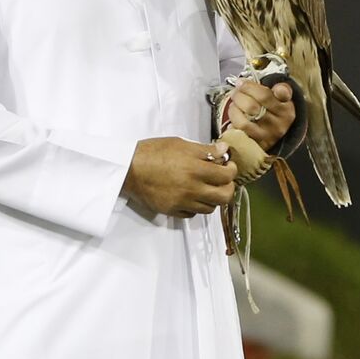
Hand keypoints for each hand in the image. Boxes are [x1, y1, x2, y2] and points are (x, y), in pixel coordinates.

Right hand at [122, 137, 237, 217]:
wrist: (127, 168)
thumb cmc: (153, 152)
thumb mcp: (181, 144)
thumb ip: (205, 149)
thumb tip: (224, 150)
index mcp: (195, 169)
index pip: (227, 176)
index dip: (232, 170)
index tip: (228, 165)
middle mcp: (191, 189)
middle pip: (224, 197)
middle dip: (228, 188)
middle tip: (223, 180)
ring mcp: (181, 202)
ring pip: (210, 208)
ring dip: (213, 198)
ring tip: (208, 188)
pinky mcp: (171, 210)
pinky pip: (192, 214)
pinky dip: (197, 206)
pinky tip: (193, 196)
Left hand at [225, 79, 294, 150]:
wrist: (281, 131)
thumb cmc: (277, 110)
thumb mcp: (284, 97)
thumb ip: (278, 88)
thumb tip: (257, 85)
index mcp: (285, 109)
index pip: (266, 96)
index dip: (249, 88)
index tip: (241, 82)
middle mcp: (278, 124)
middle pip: (251, 107)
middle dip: (238, 96)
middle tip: (235, 92)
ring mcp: (267, 136)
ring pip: (243, 122)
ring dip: (234, 110)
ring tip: (234, 105)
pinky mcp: (256, 145)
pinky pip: (239, 134)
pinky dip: (233, 124)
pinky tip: (235, 120)